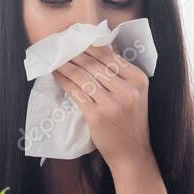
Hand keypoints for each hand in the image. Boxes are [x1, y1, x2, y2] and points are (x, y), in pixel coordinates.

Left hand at [52, 44, 154, 170]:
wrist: (132, 153)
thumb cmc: (130, 122)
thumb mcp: (135, 94)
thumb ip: (121, 73)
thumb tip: (97, 47)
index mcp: (138, 79)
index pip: (109, 55)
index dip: (88, 45)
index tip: (74, 39)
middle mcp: (127, 89)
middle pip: (93, 64)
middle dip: (74, 54)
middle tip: (60, 47)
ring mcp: (112, 104)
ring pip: (82, 77)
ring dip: (65, 66)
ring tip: (55, 60)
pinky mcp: (97, 116)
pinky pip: (76, 92)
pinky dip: (64, 82)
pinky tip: (56, 76)